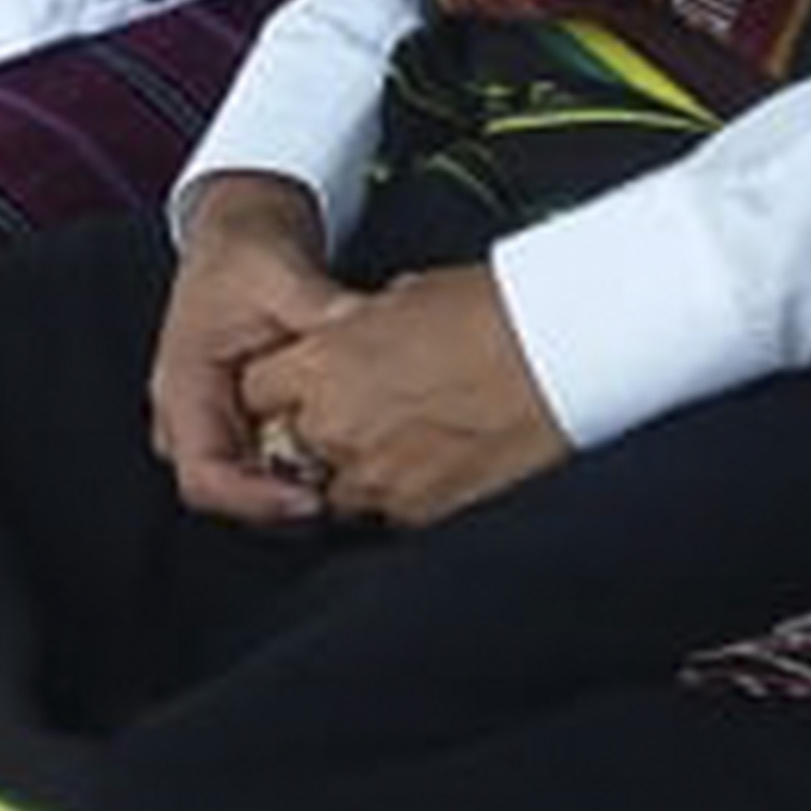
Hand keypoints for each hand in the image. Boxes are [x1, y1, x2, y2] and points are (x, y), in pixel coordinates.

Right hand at [150, 177, 359, 528]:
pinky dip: (302, 467)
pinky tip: (342, 452)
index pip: (204, 476)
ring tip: (349, 473)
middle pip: (227, 494)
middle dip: (282, 502)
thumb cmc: (245, 251)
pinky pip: (266, 465)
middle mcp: (188, 416)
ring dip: (294, 488)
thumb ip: (318, 304)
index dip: (255, 500)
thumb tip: (362, 322)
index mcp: (183, 386)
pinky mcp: (239, 421)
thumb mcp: (280, 270)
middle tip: (345, 494)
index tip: (310, 499)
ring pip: (247, 486)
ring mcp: (213, 422)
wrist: (239, 231)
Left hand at [233, 260, 565, 533]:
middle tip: (354, 414)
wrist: (552, 357)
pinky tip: (432, 463)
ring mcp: (376, 476)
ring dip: (353, 470)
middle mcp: (336, 427)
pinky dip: (399, 493)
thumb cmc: (489, 314)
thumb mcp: (404, 297)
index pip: (258, 389)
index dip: (279, 387)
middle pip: (289, 447)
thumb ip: (360, 326)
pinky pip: (387, 512)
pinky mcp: (419, 510)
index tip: (298, 387)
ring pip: (333, 490)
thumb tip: (357, 332)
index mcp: (323, 364)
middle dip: (312, 435)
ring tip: (399, 442)